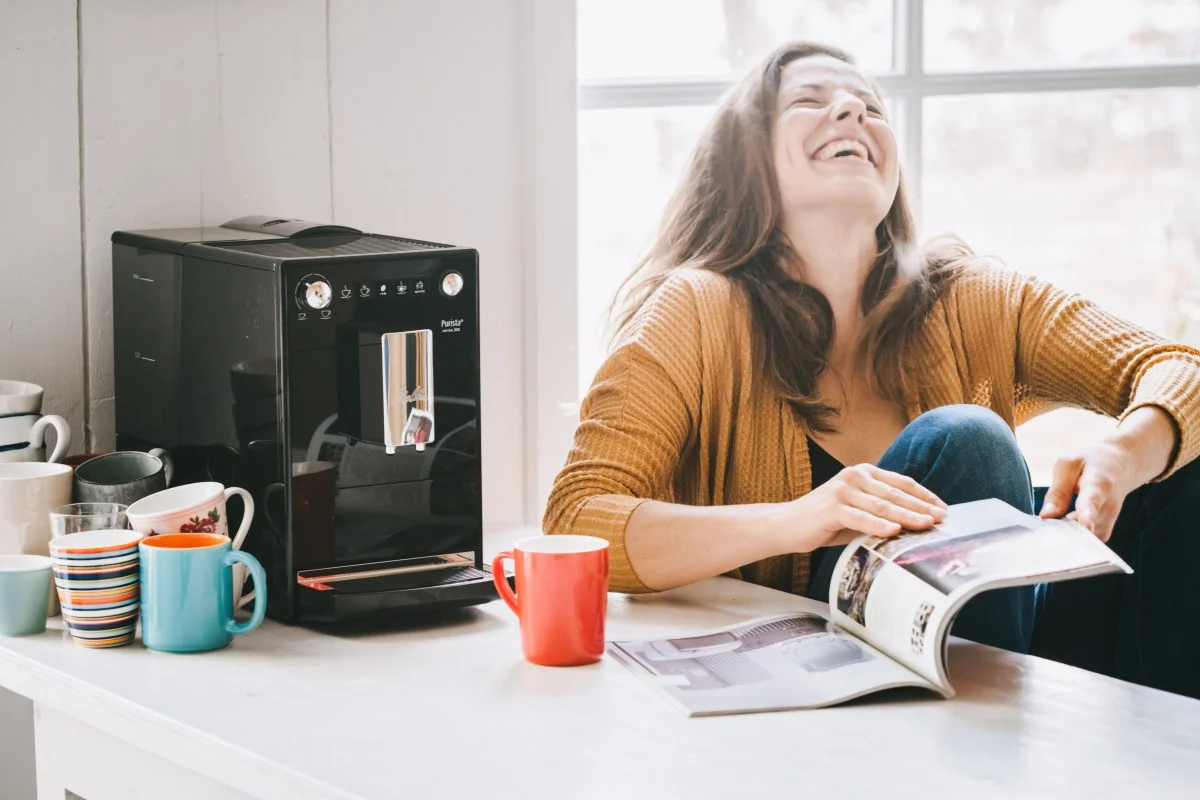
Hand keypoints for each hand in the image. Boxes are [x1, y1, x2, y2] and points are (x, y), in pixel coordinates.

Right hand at [780, 464, 947, 551]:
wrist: (788, 525)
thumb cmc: (826, 521)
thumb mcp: (858, 512)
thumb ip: (881, 512)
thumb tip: (917, 524)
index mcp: (863, 473)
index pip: (901, 483)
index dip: (924, 496)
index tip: (943, 509)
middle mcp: (854, 476)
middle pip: (895, 494)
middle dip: (921, 507)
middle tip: (941, 519)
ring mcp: (842, 490)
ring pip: (882, 506)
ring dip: (907, 516)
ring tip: (926, 525)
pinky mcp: (832, 508)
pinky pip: (860, 518)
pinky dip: (878, 525)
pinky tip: (894, 531)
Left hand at [1039, 439, 1138, 541]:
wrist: (1123, 464)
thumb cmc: (1092, 463)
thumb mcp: (1069, 465)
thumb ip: (1058, 491)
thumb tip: (1045, 516)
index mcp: (1098, 485)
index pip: (1093, 501)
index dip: (1087, 514)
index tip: (1085, 525)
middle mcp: (1108, 508)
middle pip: (1083, 527)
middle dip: (1060, 530)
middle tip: (1042, 524)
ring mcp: (1108, 523)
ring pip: (1080, 536)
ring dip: (1063, 532)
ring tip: (1053, 520)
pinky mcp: (1104, 532)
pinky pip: (1082, 540)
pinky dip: (1069, 535)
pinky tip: (1061, 524)